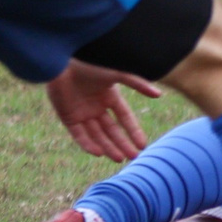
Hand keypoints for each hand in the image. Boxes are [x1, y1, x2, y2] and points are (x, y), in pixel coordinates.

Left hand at [45, 59, 160, 159]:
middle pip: (112, 130)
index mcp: (109, 96)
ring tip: (119, 158)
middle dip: (122, 143)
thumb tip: (159, 95)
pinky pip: (80, 135)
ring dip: (108, 147)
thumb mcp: (117, 74)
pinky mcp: (68, 118)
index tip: (143, 145)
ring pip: (97, 135)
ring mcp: (82, 114)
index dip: (133, 131)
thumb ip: (137, 84)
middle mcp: (97, 107)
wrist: (63, 62)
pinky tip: (99, 153)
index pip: (124, 118)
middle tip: (133, 156)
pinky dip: (88, 144)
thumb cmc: (91, 65)